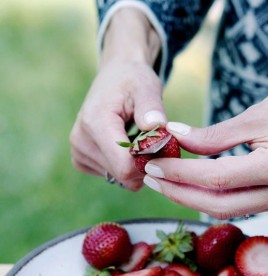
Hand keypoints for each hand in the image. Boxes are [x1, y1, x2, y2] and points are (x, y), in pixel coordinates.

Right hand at [70, 8, 163, 189]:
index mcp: (95, 122)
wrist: (115, 77)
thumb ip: (152, 107)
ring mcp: (78, 152)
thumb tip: (156, 125)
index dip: (149, 163)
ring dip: (136, 165)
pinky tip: (126, 146)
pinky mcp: (80, 160)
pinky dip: (125, 166)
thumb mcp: (147, 87)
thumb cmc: (133, 81)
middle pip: (124, 175)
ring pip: (120, 179)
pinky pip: (113, 177)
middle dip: (145, 164)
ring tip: (138, 139)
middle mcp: (81, 140)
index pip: (124, 166)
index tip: (163, 147)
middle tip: (154, 142)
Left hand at [142, 51, 267, 218]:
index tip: (154, 165)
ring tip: (168, 181)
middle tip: (153, 178)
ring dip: (195, 198)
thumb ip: (212, 136)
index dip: (181, 174)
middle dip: (181, 193)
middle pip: (220, 205)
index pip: (218, 180)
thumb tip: (174, 139)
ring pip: (229, 209)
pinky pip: (242, 206)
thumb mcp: (253, 116)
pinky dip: (215, 197)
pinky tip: (195, 185)